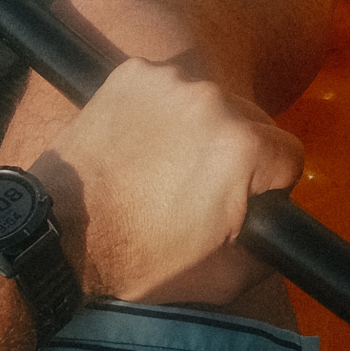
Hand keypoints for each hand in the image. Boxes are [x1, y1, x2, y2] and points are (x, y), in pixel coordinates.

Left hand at [34, 57, 303, 305]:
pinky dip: (162, 109)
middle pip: (254, 121)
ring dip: (201, 127)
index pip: (290, 155)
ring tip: (164, 165)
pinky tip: (142, 141)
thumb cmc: (137, 257)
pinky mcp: (135, 72)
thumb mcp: (224, 278)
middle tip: (198, 187)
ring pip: (211, 100)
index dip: (269, 185)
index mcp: (243, 146)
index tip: (241, 200)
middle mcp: (214, 99)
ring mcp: (171, 80)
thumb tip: (282, 223)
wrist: (59, 232)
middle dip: (238, 152)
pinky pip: (169, 85)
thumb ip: (270, 250)